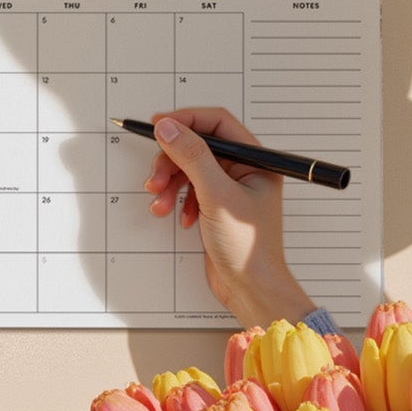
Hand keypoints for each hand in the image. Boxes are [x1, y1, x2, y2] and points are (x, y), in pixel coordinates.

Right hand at [143, 108, 312, 329]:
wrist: (250, 289)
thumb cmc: (248, 248)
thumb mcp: (217, 196)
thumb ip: (192, 157)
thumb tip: (169, 127)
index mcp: (256, 161)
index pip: (217, 124)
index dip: (186, 121)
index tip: (158, 126)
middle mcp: (244, 171)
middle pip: (198, 147)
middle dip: (172, 161)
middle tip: (155, 178)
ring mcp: (229, 190)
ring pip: (190, 170)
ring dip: (170, 183)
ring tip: (160, 203)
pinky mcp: (216, 208)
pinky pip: (189, 191)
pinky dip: (177, 201)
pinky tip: (179, 218)